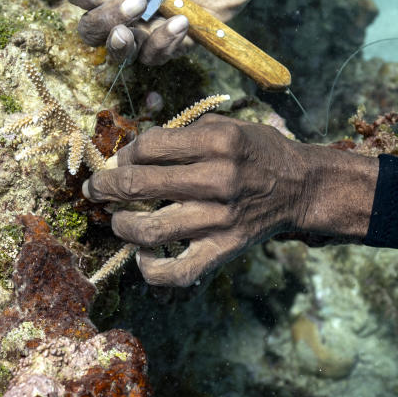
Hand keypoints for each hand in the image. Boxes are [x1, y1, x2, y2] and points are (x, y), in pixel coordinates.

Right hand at [65, 0, 299, 64]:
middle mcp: (126, 7)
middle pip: (92, 29)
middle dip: (102, 23)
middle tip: (131, 8)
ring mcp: (147, 28)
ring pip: (120, 50)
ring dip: (128, 41)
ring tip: (147, 17)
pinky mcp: (172, 44)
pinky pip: (155, 56)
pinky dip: (164, 42)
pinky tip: (183, 22)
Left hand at [82, 115, 377, 286]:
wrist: (301, 187)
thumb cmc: (255, 152)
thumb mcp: (224, 126)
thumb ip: (180, 134)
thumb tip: (129, 153)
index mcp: (216, 142)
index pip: (148, 147)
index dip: (124, 154)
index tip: (118, 161)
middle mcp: (217, 179)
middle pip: (139, 184)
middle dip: (106, 186)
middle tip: (96, 189)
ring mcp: (220, 219)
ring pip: (149, 229)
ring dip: (120, 225)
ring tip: (116, 219)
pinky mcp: (224, 249)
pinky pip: (177, 271)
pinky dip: (150, 267)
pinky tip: (142, 254)